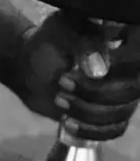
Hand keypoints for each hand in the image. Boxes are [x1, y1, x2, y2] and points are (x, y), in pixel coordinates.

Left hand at [13, 11, 139, 134]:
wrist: (30, 67)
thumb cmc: (50, 42)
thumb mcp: (63, 29)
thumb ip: (84, 42)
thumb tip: (100, 71)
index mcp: (129, 39)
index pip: (137, 57)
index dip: (116, 65)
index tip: (81, 67)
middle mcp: (132, 68)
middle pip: (131, 90)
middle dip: (92, 92)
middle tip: (61, 81)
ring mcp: (124, 93)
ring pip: (121, 113)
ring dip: (86, 111)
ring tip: (58, 98)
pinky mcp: (111, 114)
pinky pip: (114, 130)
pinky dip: (90, 130)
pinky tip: (67, 123)